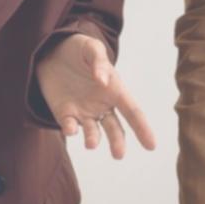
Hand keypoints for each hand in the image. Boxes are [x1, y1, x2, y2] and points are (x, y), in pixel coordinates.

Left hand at [35, 34, 155, 157]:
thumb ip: (98, 62)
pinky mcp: (65, 114)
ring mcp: (84, 112)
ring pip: (93, 132)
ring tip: (91, 144)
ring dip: (93, 139)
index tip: (152, 146)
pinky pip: (70, 126)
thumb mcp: (91, 48)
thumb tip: (103, 80)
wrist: (52, 52)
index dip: (143, 128)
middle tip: (118, 155)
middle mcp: (103, 105)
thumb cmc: (79, 49)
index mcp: (115, 90)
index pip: (133, 111)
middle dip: (117, 142)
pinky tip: (70, 129)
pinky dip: (70, 129)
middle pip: (114, 128)